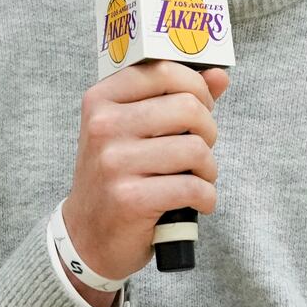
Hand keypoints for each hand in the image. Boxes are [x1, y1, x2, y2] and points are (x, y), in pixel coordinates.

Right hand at [62, 62, 229, 282]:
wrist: (87, 235)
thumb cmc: (117, 175)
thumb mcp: (133, 129)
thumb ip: (176, 97)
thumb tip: (219, 75)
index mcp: (102, 99)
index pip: (164, 71)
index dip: (196, 86)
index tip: (200, 105)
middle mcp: (103, 126)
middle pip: (187, 107)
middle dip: (208, 130)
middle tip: (200, 148)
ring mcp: (114, 163)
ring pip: (195, 148)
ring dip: (209, 168)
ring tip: (198, 177)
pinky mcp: (129, 199)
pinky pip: (192, 187)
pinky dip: (206, 196)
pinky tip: (198, 201)